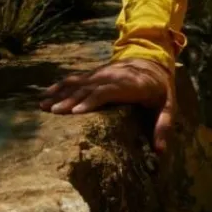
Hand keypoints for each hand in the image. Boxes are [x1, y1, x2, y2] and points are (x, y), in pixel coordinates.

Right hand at [39, 58, 176, 153]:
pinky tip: (47, 93)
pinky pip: (77, 79)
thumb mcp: (169, 106)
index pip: (109, 91)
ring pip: (80, 82)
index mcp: (132, 85)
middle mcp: (114, 76)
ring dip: (61, 92)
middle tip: (53, 112)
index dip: (93, 99)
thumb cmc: (161, 89)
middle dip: (71, 99)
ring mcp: (103, 73)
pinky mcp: (96, 74)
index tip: (75, 112)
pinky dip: (61, 86)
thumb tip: (160, 152)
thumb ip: (164, 126)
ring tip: (43, 105)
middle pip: (90, 87)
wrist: (153, 59)